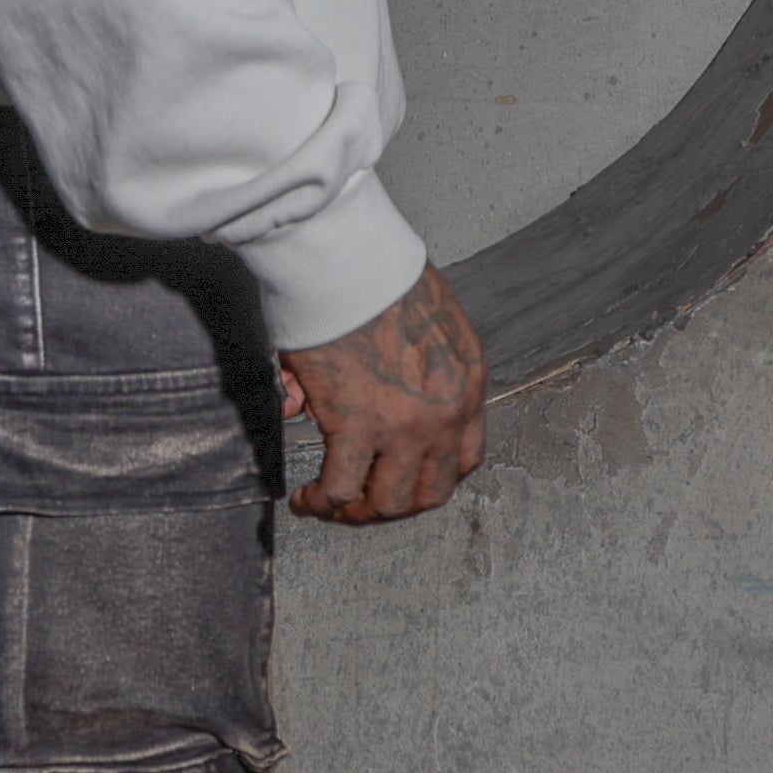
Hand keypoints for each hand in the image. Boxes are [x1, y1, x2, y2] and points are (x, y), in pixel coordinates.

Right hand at [278, 266, 485, 525]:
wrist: (350, 262)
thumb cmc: (378, 274)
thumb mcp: (423, 320)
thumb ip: (403, 365)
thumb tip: (349, 395)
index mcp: (467, 382)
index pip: (466, 456)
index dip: (433, 477)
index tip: (405, 476)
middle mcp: (445, 413)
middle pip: (431, 491)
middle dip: (396, 504)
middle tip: (364, 500)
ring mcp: (404, 426)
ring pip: (390, 501)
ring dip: (359, 510)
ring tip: (330, 503)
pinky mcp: (357, 427)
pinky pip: (341, 488)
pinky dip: (321, 501)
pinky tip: (305, 497)